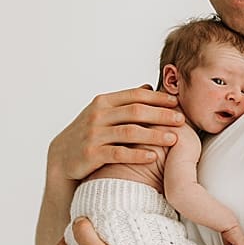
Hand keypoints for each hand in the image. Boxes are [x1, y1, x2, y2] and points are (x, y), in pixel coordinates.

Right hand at [48, 86, 183, 182]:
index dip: (158, 98)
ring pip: (130, 132)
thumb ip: (125, 101)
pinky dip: (137, 155)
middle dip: (161, 115)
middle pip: (136, 112)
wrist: (61, 158)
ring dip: (154, 135)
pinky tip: (153, 156)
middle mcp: (98, 115)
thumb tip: (149, 86)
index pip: (135, 95)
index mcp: (104, 102)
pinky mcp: (92, 154)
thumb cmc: (88, 133)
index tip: (176, 102)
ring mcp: (94, 135)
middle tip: (182, 119)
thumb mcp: (103, 113)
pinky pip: (119, 154)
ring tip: (173, 138)